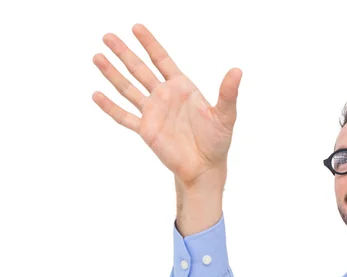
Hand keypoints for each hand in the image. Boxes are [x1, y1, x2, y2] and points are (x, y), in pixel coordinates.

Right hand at [92, 24, 241, 185]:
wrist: (205, 166)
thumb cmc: (217, 140)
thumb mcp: (225, 115)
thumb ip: (228, 93)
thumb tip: (237, 71)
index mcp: (182, 88)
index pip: (162, 60)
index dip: (149, 44)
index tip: (136, 27)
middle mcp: (164, 96)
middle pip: (140, 69)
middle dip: (124, 53)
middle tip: (108, 36)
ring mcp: (153, 112)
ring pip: (128, 89)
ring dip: (112, 74)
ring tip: (97, 56)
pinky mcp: (146, 130)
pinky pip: (124, 116)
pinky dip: (110, 106)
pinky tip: (96, 94)